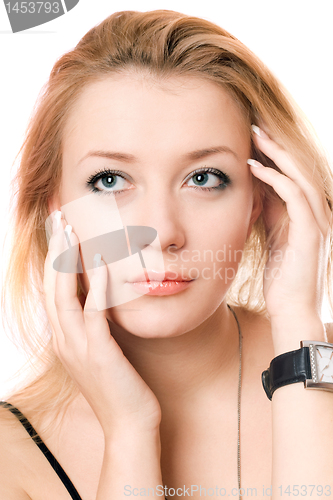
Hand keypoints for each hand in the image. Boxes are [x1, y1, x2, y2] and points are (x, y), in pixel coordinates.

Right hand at [43, 212, 161, 436]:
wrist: (130, 425)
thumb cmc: (120, 387)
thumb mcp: (102, 351)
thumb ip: (95, 326)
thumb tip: (99, 299)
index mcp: (65, 338)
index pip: (52, 290)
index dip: (52, 258)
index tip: (58, 230)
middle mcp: (64, 340)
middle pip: (51, 286)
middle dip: (53, 250)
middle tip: (58, 218)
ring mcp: (78, 348)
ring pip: (63, 295)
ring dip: (65, 259)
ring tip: (70, 228)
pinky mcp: (99, 353)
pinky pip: (93, 313)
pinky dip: (94, 285)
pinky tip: (99, 260)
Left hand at [248, 125, 331, 324]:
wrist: (292, 309)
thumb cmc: (280, 277)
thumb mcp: (273, 236)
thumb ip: (270, 211)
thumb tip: (254, 186)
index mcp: (308, 215)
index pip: (293, 176)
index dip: (275, 156)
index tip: (253, 139)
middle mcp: (319, 214)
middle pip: (300, 170)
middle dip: (278, 147)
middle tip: (255, 127)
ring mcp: (319, 222)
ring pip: (301, 176)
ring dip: (278, 155)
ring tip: (255, 137)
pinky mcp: (312, 232)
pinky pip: (294, 196)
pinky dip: (275, 179)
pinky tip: (255, 168)